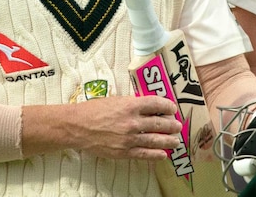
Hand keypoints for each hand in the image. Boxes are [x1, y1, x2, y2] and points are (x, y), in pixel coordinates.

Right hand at [41, 95, 181, 160]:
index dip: (168, 106)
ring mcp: (129, 138)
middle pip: (160, 123)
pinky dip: (156, 154)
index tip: (172, 109)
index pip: (157, 104)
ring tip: (176, 140)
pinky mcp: (124, 151)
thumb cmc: (95, 110)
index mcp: (131, 105)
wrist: (77, 126)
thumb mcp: (116, 100)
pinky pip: (144, 154)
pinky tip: (163, 154)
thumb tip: (150, 107)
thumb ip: (133, 104)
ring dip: (168, 140)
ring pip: (155, 140)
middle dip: (172, 125)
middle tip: (178, 126)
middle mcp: (133, 121)